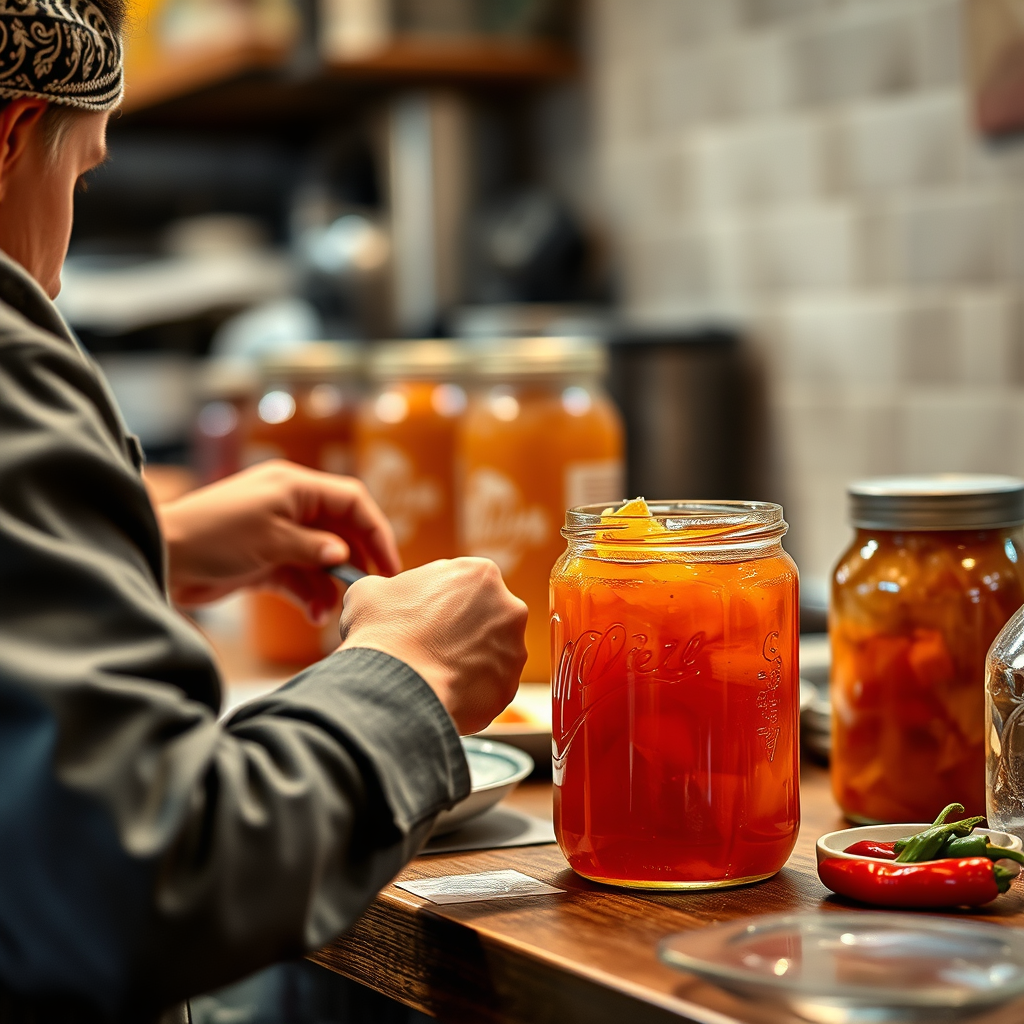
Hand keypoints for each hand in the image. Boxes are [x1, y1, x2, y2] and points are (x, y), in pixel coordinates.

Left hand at [157, 460, 399, 619]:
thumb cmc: (214, 536)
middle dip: (354, 562)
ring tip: (328, 611)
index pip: (352, 501)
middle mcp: (290, 506)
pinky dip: (308, 594)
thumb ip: (314, 548)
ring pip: (321, 558)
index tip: (388, 564)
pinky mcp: (264, 560)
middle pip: (341, 531)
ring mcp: (278, 534)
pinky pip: (299, 576)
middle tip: (365, 591)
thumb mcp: (272, 540)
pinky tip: (312, 614)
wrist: (162, 556)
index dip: (375, 531)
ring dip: (329, 585)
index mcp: (295, 487)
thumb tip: (344, 556)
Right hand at [339, 558, 527, 733]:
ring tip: (433, 672)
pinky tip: (442, 692)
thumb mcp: (370, 590)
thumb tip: (384, 596)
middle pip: (485, 618)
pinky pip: (488, 688)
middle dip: (462, 631)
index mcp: (481, 573)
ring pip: (490, 655)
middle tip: (431, 646)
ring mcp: (514, 650)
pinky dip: (469, 692)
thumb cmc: (383, 632)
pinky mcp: (509, 688)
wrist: (395, 686)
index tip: (425, 617)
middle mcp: (508, 607)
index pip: (464, 584)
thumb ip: (388, 587)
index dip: (440, 602)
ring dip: (467, 662)